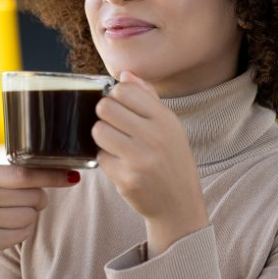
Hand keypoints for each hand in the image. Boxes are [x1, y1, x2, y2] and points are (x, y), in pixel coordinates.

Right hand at [0, 165, 78, 278]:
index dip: (51, 176)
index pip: (24, 174)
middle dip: (38, 200)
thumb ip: (20, 176)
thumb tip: (66, 174)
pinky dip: (22, 233)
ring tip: (9, 217)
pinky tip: (5, 231)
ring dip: (28, 218)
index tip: (72, 176)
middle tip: (24, 202)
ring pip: (29, 217)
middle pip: (32, 196)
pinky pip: (22, 234)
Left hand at [92, 71, 207, 257]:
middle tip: (115, 128)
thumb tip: (125, 74)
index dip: (116, 98)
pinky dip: (107, 161)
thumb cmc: (171, 160)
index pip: (124, 90)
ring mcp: (140, 158)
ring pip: (98, 131)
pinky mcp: (127, 179)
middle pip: (105, 107)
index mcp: (164, 118)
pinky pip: (100, 158)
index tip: (122, 109)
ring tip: (117, 146)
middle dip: (105, 117)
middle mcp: (154, 136)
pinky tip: (122, 166)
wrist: (179, 204)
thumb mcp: (168, 126)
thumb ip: (147, 97)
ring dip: (103, 139)